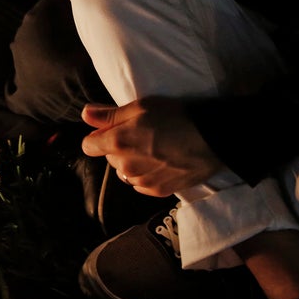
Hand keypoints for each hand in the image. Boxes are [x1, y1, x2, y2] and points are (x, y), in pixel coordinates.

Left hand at [82, 99, 225, 197]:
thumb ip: (109, 114)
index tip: (113, 128)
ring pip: (125, 172)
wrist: (212, 139)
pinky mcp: (158, 191)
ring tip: (155, 148)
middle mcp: (125, 166)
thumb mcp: (141, 106)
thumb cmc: (176, 116)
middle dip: (119, 147)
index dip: (99, 135)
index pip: (89, 145)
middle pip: (110, 157)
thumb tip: (85, 115)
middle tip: (142, 134)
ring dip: (133, 162)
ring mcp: (141, 181)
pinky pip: (141, 184)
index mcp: (117, 142)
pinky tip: (163, 161)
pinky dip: (147, 174)